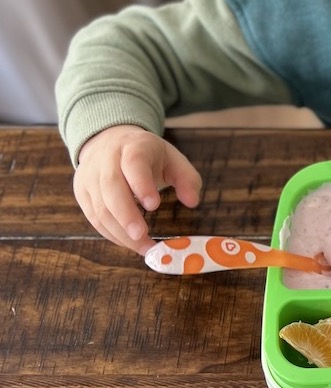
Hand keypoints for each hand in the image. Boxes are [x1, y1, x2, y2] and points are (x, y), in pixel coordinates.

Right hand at [74, 125, 201, 253]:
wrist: (109, 140)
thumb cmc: (147, 155)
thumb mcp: (172, 159)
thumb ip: (187, 179)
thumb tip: (193, 201)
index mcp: (133, 146)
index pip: (134, 163)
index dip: (141, 184)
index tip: (154, 205)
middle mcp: (106, 159)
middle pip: (111, 187)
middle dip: (126, 215)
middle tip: (142, 236)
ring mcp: (90, 176)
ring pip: (100, 207)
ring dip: (121, 232)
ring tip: (144, 247)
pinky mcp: (81, 192)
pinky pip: (93, 218)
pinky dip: (112, 234)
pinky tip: (129, 243)